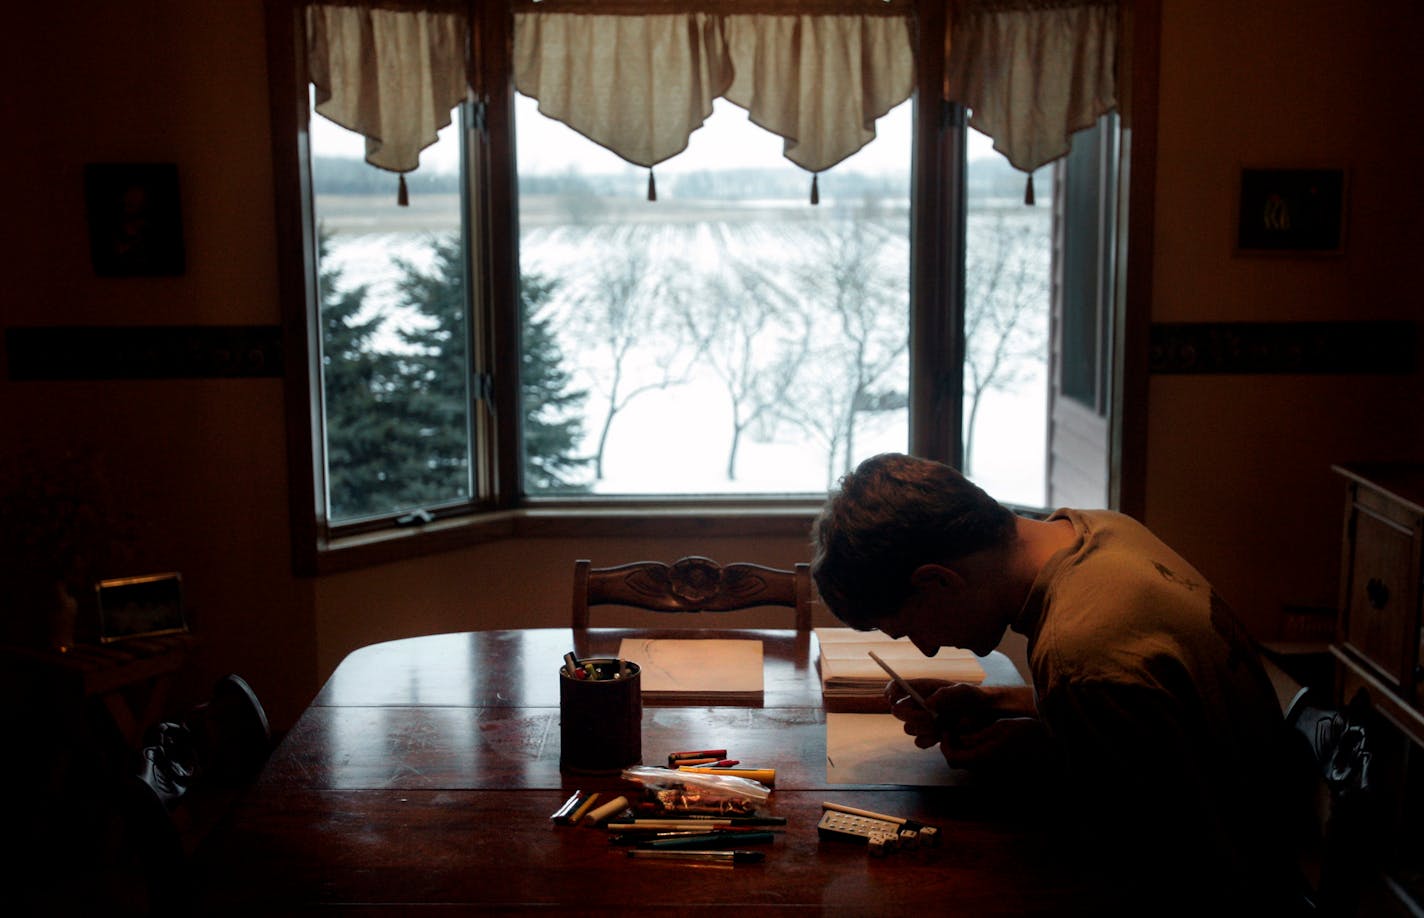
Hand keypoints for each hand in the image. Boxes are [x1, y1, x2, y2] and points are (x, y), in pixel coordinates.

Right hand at [885, 680, 1026, 747]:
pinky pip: (919, 742)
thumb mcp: (963, 691)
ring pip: (909, 729)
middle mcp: (917, 705)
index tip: (894, 698)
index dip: (891, 692)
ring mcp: (922, 722)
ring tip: (942, 724)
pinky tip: (943, 734)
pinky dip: (930, 740)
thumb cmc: (973, 698)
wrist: (985, 717)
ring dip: (924, 728)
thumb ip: (945, 694)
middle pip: (897, 711)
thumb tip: (927, 704)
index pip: (895, 687)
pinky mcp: (929, 737)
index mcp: (920, 688)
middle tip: (927, 715)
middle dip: (909, 715)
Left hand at [937, 717, 1049, 769]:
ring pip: (969, 763)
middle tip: (955, 729)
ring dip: (964, 749)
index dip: (945, 745)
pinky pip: (981, 763)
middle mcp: (987, 769)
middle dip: (952, 746)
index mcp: (984, 757)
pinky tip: (983, 738)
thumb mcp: (1001, 728)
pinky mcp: (1000, 770)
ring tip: (969, 730)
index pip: (952, 758)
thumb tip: (961, 739)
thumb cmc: (1029, 735)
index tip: (947, 730)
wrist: (1054, 751)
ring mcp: (994, 772)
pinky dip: (975, 752)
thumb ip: (978, 735)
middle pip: (959, 762)